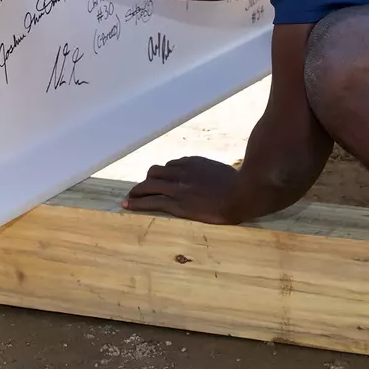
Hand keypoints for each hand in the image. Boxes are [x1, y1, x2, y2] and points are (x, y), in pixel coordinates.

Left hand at [122, 156, 246, 223]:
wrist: (241, 194)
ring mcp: (178, 187)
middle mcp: (182, 172)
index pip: (172, 165)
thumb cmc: (240, 185)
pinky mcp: (176, 203)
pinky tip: (128, 205)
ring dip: (137, 191)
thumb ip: (212, 173)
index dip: (164, 174)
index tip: (161, 180)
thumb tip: (212, 177)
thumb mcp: (224, 172)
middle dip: (148, 180)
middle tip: (142, 189)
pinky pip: (151, 201)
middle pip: (156, 172)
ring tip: (129, 197)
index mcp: (194, 163)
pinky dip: (137, 203)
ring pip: (149, 185)